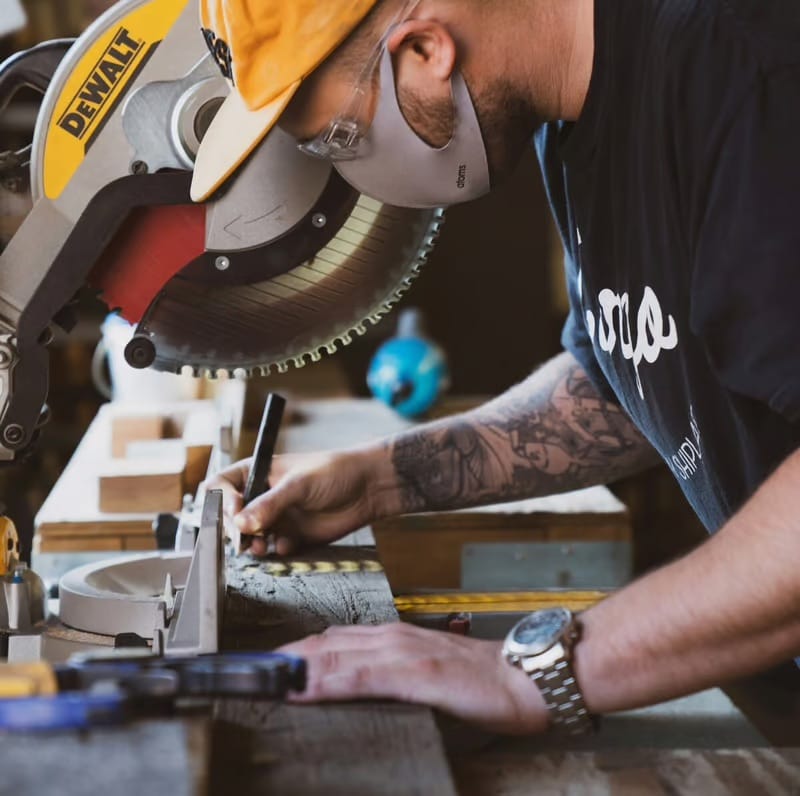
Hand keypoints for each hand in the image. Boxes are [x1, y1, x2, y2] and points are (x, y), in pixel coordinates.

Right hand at [203, 448, 386, 555]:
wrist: (367, 489)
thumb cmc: (334, 472)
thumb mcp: (299, 484)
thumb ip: (270, 504)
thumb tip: (242, 523)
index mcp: (255, 473)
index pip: (220, 486)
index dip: (222, 500)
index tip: (235, 511)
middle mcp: (260, 496)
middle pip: (229, 517)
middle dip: (234, 529)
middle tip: (246, 535)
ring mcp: (274, 517)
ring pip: (248, 538)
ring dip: (251, 545)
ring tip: (262, 546)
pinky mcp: (289, 536)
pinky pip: (272, 550)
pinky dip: (276, 551)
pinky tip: (289, 544)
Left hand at [278, 623, 548, 734]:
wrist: (524, 677)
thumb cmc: (478, 679)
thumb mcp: (426, 671)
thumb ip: (391, 674)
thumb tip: (357, 686)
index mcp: (392, 638)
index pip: (331, 640)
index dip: (294, 652)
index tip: (264, 666)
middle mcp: (390, 638)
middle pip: (323, 644)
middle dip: (282, 658)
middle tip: (245, 672)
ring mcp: (400, 653)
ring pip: (333, 655)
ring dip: (293, 667)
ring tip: (259, 678)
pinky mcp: (414, 674)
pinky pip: (359, 677)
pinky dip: (326, 681)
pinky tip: (302, 688)